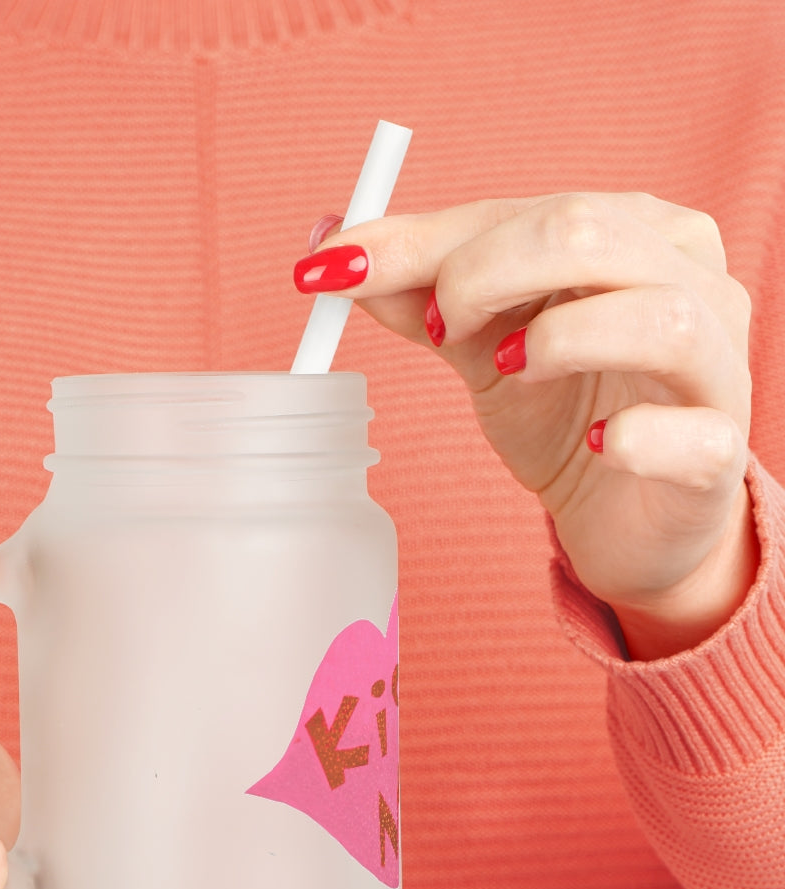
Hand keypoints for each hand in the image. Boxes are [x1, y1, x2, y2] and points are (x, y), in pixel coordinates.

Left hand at [297, 193, 757, 658]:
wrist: (624, 514)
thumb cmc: (562, 412)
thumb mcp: (481, 345)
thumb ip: (420, 295)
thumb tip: (332, 249)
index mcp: (632, 233)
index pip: (523, 211)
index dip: (422, 240)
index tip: (334, 269)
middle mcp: (690, 280)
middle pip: (588, 234)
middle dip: (482, 274)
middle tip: (437, 329)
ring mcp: (717, 366)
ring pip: (659, 317)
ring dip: (558, 340)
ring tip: (507, 372)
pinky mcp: (719, 453)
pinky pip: (692, 434)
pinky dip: (635, 437)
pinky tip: (598, 446)